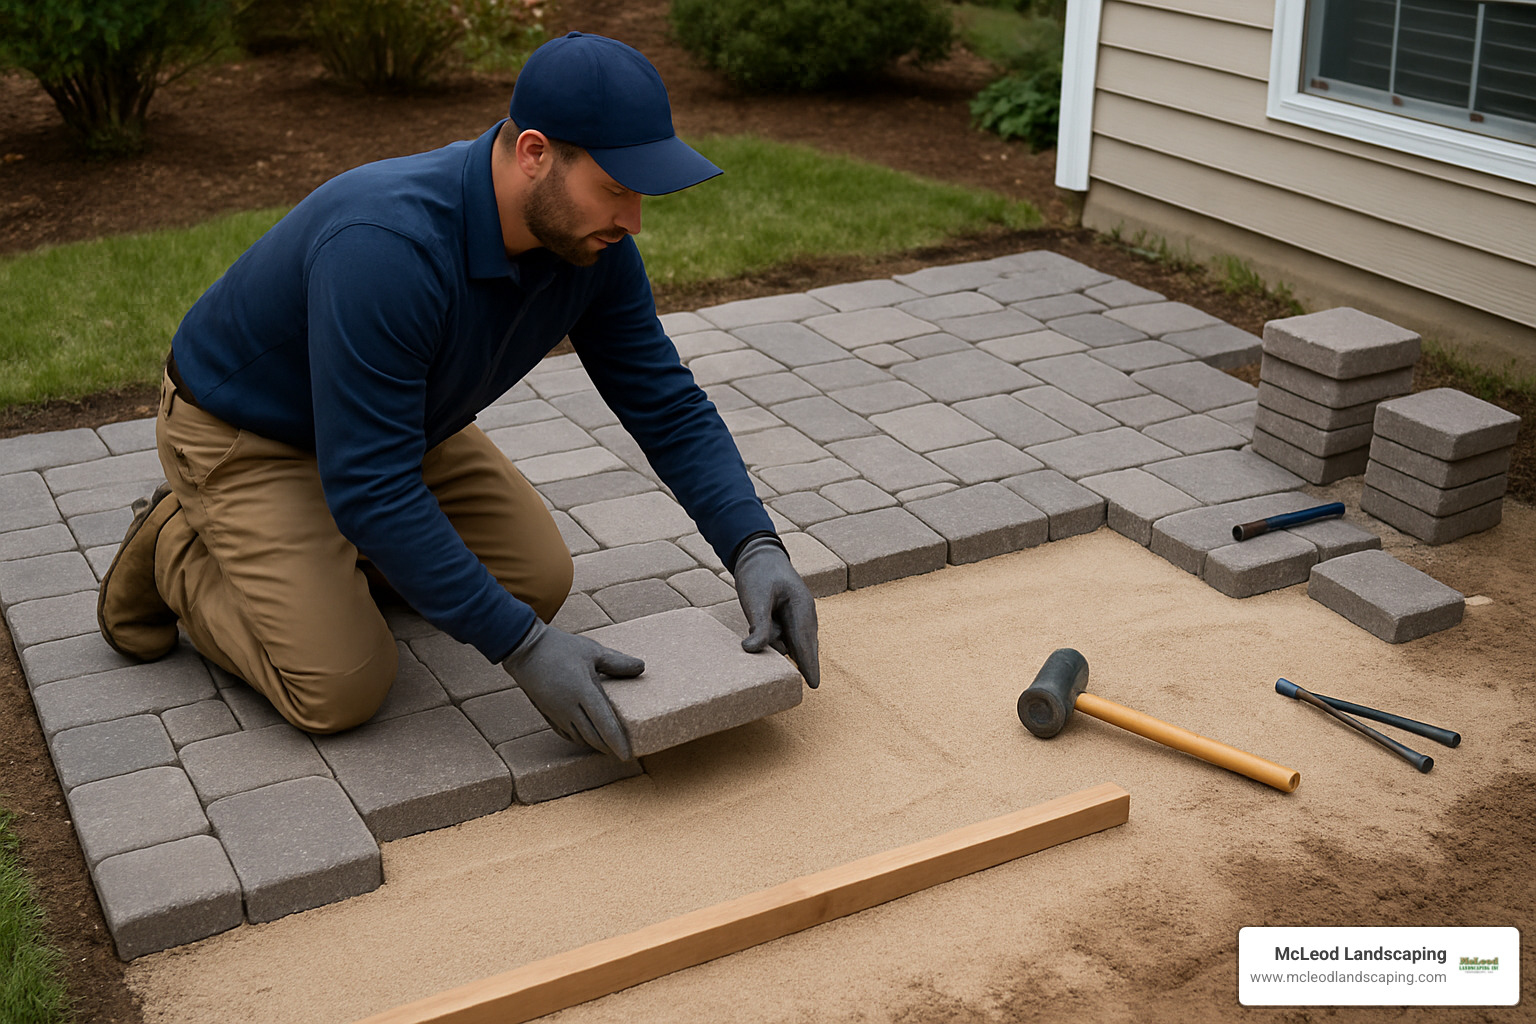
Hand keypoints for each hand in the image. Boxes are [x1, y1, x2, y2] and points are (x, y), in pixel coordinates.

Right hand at [501, 619, 643, 759]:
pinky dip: (579, 739)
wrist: (524, 649)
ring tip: (608, 747)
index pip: (604, 724)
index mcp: (583, 692)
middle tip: (623, 753)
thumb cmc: (559, 648)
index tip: (627, 755)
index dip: (617, 742)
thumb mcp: (592, 651)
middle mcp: (569, 708)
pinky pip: (566, 734)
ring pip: (579, 738)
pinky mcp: (547, 713)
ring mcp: (556, 713)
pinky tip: (586, 738)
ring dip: (594, 744)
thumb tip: (641, 667)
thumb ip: (617, 662)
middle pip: (593, 737)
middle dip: (609, 747)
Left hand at [732, 535, 819, 687]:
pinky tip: (762, 626)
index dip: (809, 665)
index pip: (805, 643)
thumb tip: (752, 649)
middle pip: (802, 647)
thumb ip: (759, 625)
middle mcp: (805, 616)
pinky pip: (783, 638)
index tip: (814, 685)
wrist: (759, 555)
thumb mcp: (756, 598)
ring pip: (789, 644)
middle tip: (806, 680)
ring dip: (776, 644)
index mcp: (802, 608)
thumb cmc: (760, 574)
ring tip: (763, 617)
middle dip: (802, 662)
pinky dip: (773, 639)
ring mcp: (798, 618)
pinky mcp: (788, 620)